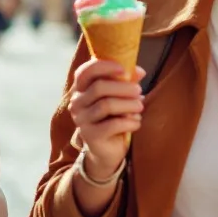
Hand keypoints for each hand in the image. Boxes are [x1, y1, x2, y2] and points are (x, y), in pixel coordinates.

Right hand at [67, 59, 145, 178]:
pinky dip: (130, 122)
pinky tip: (136, 122)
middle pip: (99, 87)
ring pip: (107, 105)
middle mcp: (76, 103)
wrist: (107, 150)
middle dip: (123, 87)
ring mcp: (81, 120)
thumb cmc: (114, 118)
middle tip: (139, 91)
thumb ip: (126, 83)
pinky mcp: (90, 135)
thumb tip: (140, 71)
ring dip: (128, 104)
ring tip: (140, 106)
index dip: (103, 67)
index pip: (85, 72)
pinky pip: (113, 124)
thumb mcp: (119, 97)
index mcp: (81, 89)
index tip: (124, 69)